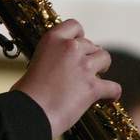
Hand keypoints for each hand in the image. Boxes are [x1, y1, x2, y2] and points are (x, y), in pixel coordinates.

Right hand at [12, 19, 120, 138]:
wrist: (29, 113)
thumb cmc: (25, 94)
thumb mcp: (34, 65)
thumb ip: (49, 60)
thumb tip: (56, 69)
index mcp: (52, 40)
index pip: (74, 25)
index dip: (79, 36)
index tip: (78, 45)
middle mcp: (70, 48)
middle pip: (91, 45)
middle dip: (89, 56)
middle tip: (84, 70)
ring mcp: (83, 67)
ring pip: (105, 58)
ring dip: (102, 68)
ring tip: (97, 78)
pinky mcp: (92, 87)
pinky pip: (113, 87)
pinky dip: (112, 93)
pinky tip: (109, 98)